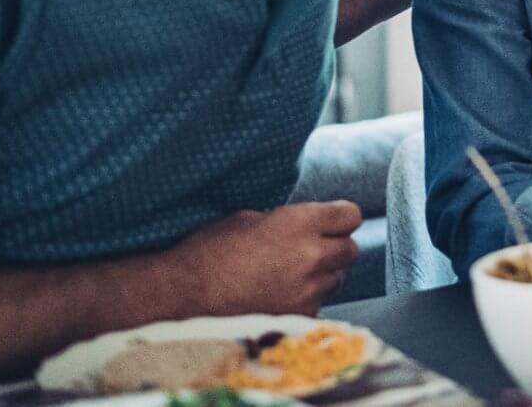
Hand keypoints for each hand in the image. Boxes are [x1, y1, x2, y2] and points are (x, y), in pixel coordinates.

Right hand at [166, 201, 361, 316]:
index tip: (331, 222)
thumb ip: (284, 221)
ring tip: (289, 276)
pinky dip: (304, 301)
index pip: (350, 215)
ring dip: (321, 276)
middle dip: (334, 248)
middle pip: (350, 250)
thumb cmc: (206, 253)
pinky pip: (317, 305)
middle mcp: (311, 256)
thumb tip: (303, 225)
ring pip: (336, 280)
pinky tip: (278, 297)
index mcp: (299, 224)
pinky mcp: (298, 318)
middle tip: (310, 250)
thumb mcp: (245, 220)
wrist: (180, 298)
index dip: (340, 218)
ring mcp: (307, 291)